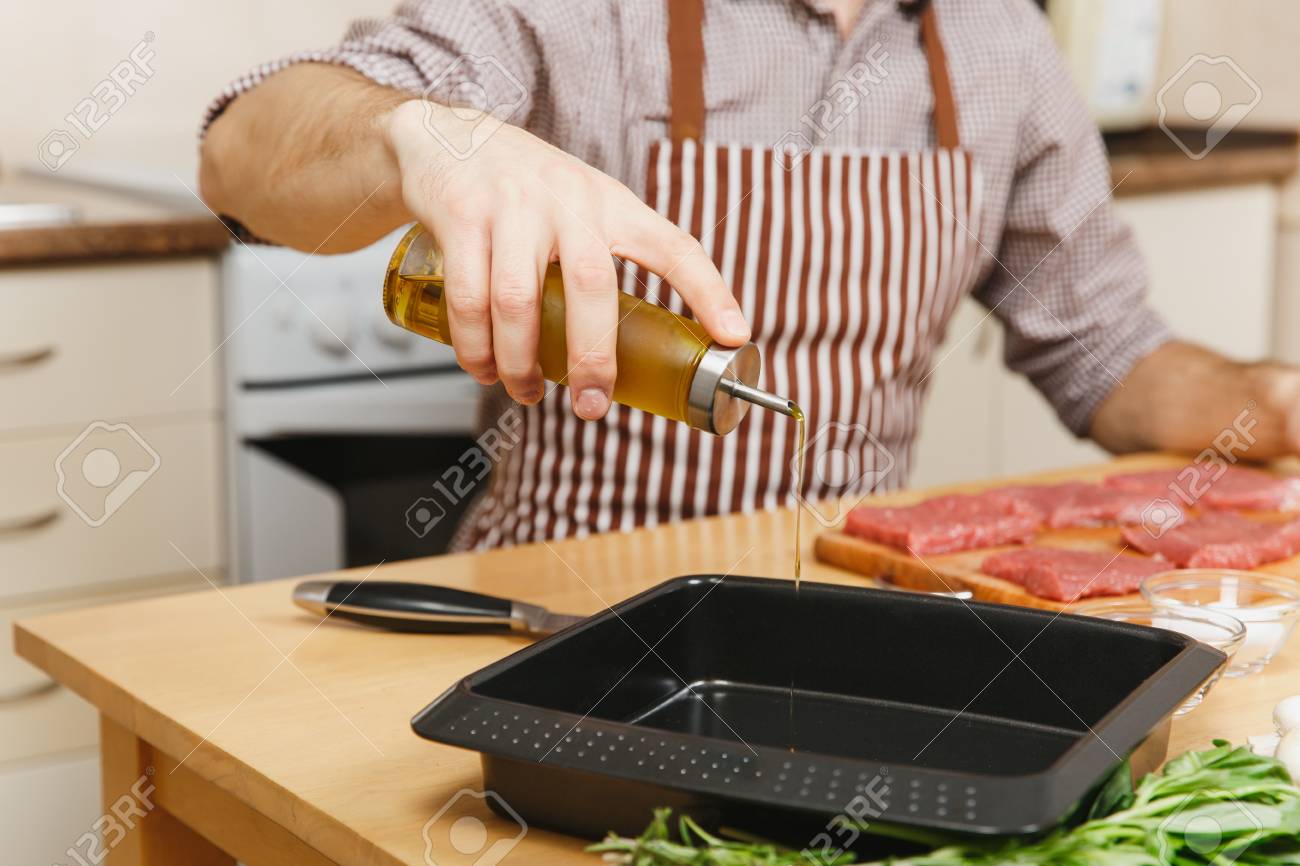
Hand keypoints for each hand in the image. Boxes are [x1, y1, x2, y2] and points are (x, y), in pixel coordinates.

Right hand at [384, 100, 749, 419]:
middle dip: (593, 358)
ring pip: (519, 302)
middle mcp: (569, 200)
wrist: (446, 135)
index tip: (734, 336)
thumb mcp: (582, 204)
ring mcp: (513, 206)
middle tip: (592, 405)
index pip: (673, 245)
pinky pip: (469, 297)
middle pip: (592, 286)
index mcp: (612, 204)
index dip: (709, 291)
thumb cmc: (525, 190)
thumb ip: (605, 259)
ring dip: (521, 362)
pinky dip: (475, 346)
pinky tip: (482, 367)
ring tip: (525, 392)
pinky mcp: (463, 216)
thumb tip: (629, 349)